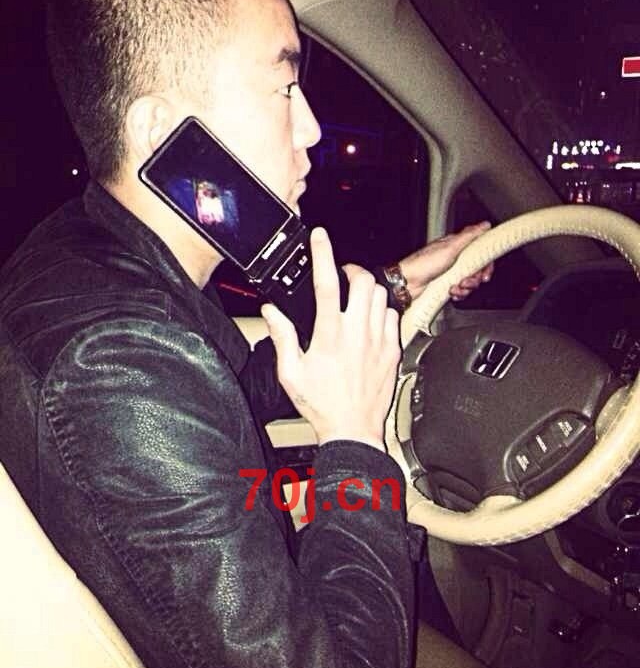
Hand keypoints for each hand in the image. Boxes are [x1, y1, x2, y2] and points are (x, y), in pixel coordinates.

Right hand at [261, 228, 399, 451]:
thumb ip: (282, 336)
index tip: (320, 236)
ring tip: (354, 298)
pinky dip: (382, 310)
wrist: (353, 430)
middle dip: (352, 271)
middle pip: (363, 281)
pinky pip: (393, 317)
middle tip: (341, 276)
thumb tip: (271, 311)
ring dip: (367, 289)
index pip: (327, 283)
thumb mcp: (291, 372)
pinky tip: (370, 320)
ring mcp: (378, 340)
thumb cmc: (321, 404)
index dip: (323, 254)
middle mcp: (357, 333)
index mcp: (329, 334)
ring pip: (381, 296)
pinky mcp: (392, 350)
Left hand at [399, 222, 493, 301]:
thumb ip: (468, 236)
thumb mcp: (449, 247)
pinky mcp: (446, 285)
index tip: (485, 271)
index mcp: (456, 246)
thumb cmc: (423, 263)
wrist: (407, 283)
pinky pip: (460, 291)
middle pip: (477, 269)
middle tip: (468, 281)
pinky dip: (458, 293)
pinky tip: (451, 292)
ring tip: (456, 287)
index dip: (485, 262)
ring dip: (466, 287)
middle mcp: (454, 259)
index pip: (479, 251)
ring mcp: (450, 273)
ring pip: (469, 281)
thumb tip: (484, 225)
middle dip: (475, 278)